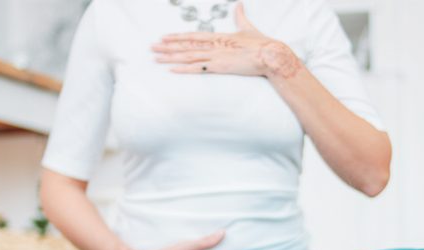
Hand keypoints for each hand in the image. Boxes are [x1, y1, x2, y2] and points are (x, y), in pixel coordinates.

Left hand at [151, 1, 301, 77]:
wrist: (271, 55)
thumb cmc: (261, 44)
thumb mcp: (248, 28)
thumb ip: (240, 17)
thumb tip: (239, 4)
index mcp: (219, 37)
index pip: (193, 36)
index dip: (177, 37)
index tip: (164, 38)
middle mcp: (214, 45)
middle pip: (186, 45)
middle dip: (168, 47)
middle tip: (152, 47)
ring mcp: (216, 56)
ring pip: (188, 56)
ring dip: (170, 57)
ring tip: (156, 58)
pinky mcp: (220, 67)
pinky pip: (198, 68)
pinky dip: (183, 68)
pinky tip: (171, 69)